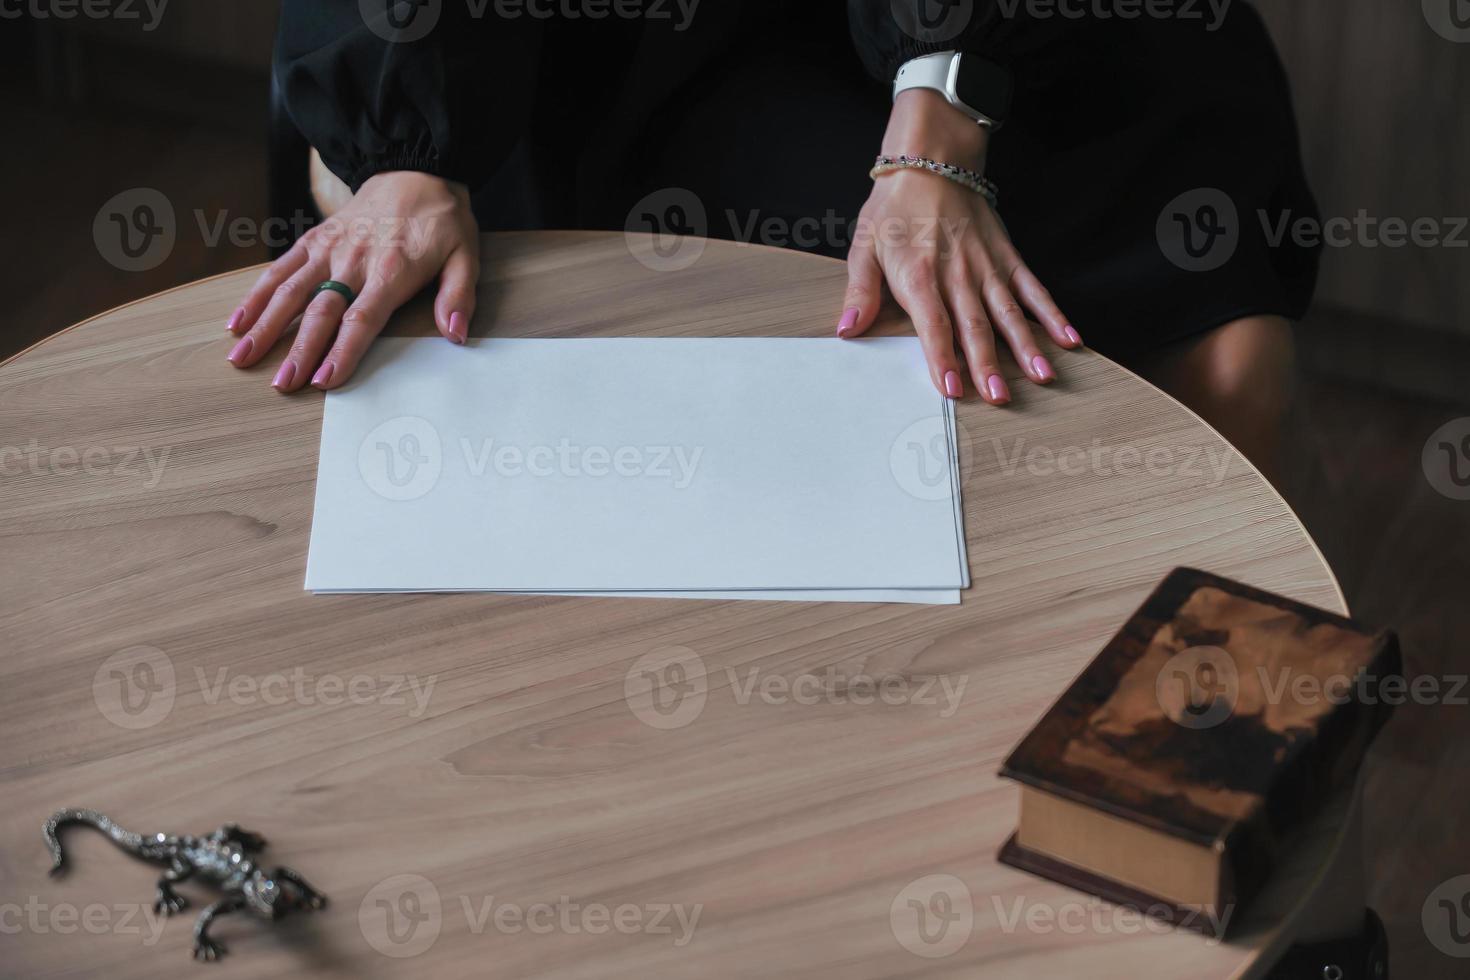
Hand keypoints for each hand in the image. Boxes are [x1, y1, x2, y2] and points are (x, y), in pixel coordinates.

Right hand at [226, 171, 479, 391]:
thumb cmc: (441, 220)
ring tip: (242, 357)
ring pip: (290, 290)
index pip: (363, 317)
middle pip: (321, 310)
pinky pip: (280, 268)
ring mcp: (329, 249)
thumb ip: (459, 296)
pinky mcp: (313, 240)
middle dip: (299, 349)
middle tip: (282, 383)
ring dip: (266, 326)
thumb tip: (455, 333)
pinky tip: (238, 322)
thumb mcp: (466, 254)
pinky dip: (256, 294)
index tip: (325, 380)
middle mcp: (354, 259)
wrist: (413, 169)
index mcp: (392, 268)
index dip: (343, 350)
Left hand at [839, 91, 1080, 402]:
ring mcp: (986, 266)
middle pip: (974, 326)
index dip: (943, 359)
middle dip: (987, 364)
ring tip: (1041, 376)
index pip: (933, 325)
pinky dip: (1051, 314)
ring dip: (1025, 347)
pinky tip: (1068, 339)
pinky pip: (1032, 288)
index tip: (952, 390)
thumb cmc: (893, 208)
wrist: (931, 160)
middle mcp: (957, 273)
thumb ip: (860, 292)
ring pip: (1008, 312)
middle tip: (998, 397)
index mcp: (919, 274)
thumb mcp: (864, 247)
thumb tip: (848, 329)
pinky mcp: (1006, 256)